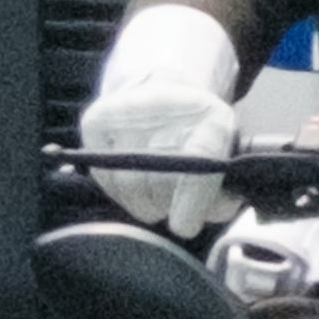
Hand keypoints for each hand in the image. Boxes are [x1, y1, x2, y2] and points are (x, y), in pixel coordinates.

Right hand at [77, 4, 245, 236]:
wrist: (165, 93)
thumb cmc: (197, 136)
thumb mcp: (224, 162)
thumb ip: (222, 196)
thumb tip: (197, 220)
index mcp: (209, 116)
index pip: (200, 160)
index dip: (191, 199)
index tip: (183, 226)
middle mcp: (166, 106)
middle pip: (157, 180)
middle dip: (164, 205)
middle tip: (170, 206)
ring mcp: (124, 110)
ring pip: (126, 184)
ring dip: (141, 202)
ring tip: (153, 194)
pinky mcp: (95, 120)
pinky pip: (103, 177)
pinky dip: (118, 190)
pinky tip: (132, 179)